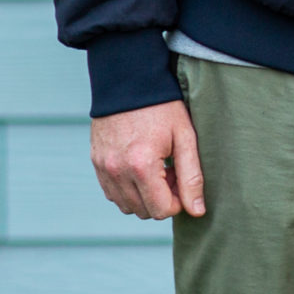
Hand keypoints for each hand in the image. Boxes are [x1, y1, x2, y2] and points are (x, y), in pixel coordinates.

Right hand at [91, 100, 205, 218]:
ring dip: (144, 196)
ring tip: (155, 168)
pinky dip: (127, 189)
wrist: (129, 81)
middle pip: (144, 211)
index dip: (177, 201)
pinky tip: (139, 166)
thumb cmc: (162, 107)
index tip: (181, 178)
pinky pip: (112, 193)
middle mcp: (117, 171)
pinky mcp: (96, 163)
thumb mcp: (184, 138)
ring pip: (126, 206)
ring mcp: (103, 168)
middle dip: (161, 198)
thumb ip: (192, 176)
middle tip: (170, 171)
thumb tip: (197, 211)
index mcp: (141, 166)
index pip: (161, 210)